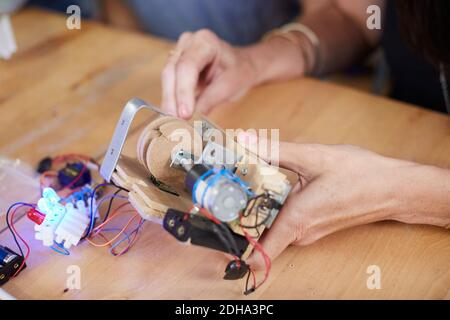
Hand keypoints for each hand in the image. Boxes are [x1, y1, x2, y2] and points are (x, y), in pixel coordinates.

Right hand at [160, 30, 258, 118]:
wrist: (242, 66)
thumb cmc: (239, 72)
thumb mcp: (229, 86)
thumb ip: (209, 100)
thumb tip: (192, 118)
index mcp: (205, 42)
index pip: (187, 66)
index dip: (183, 91)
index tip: (185, 114)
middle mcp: (188, 42)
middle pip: (172, 71)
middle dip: (172, 99)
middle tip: (175, 122)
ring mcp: (179, 51)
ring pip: (167, 78)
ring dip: (169, 101)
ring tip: (173, 121)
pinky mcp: (175, 64)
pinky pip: (168, 83)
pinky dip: (170, 99)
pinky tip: (173, 114)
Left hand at [241, 139, 449, 269]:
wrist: (392, 188)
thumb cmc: (359, 174)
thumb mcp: (313, 156)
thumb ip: (275, 150)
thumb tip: (244, 141)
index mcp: (295, 220)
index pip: (257, 254)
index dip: (233, 244)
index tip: (218, 223)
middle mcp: (299, 233)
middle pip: (257, 236)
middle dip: (239, 215)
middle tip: (226, 189)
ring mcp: (307, 232)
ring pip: (270, 227)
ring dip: (256, 209)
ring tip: (245, 183)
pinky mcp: (312, 226)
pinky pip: (284, 222)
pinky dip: (272, 208)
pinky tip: (271, 185)